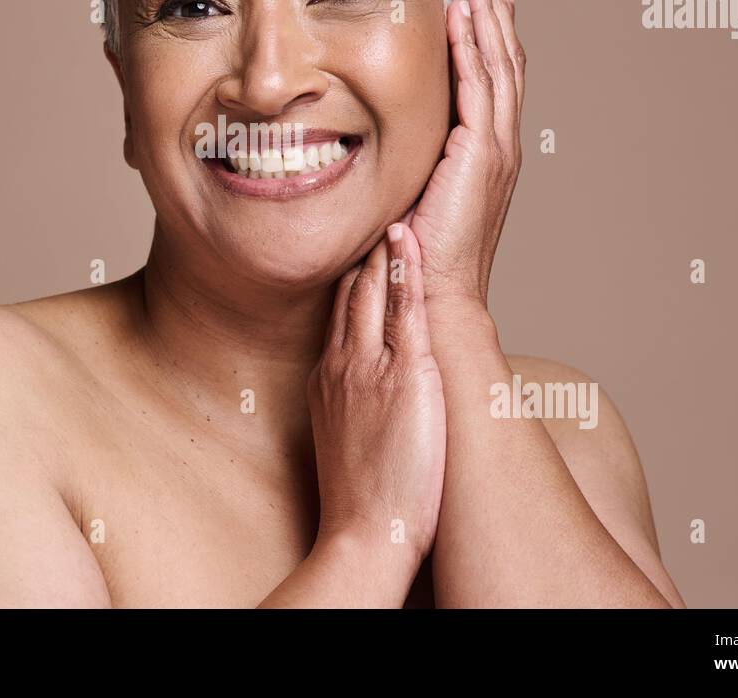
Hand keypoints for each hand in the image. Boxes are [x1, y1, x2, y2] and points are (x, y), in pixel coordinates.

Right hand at [307, 222, 445, 570]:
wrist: (364, 532)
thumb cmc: (361, 494)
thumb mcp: (344, 434)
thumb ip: (350, 402)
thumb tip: (361, 393)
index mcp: (330, 376)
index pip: (339, 309)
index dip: (349, 271)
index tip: (357, 240)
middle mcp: (344, 362)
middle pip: (349, 290)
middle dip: (360, 248)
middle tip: (371, 205)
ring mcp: (370, 366)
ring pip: (371, 290)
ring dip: (380, 247)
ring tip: (392, 207)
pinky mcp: (403, 375)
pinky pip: (402, 310)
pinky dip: (404, 271)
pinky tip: (408, 240)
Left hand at [406, 0, 523, 310]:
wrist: (436, 293)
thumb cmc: (419, 253)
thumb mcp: (413, 189)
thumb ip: (406, 156)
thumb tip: (369, 132)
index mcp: (486, 149)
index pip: (493, 76)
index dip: (489, 31)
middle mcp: (499, 142)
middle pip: (504, 58)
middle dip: (496, 7)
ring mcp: (495, 147)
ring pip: (498, 63)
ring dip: (488, 13)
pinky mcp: (481, 154)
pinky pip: (480, 87)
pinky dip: (473, 46)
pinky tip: (463, 13)